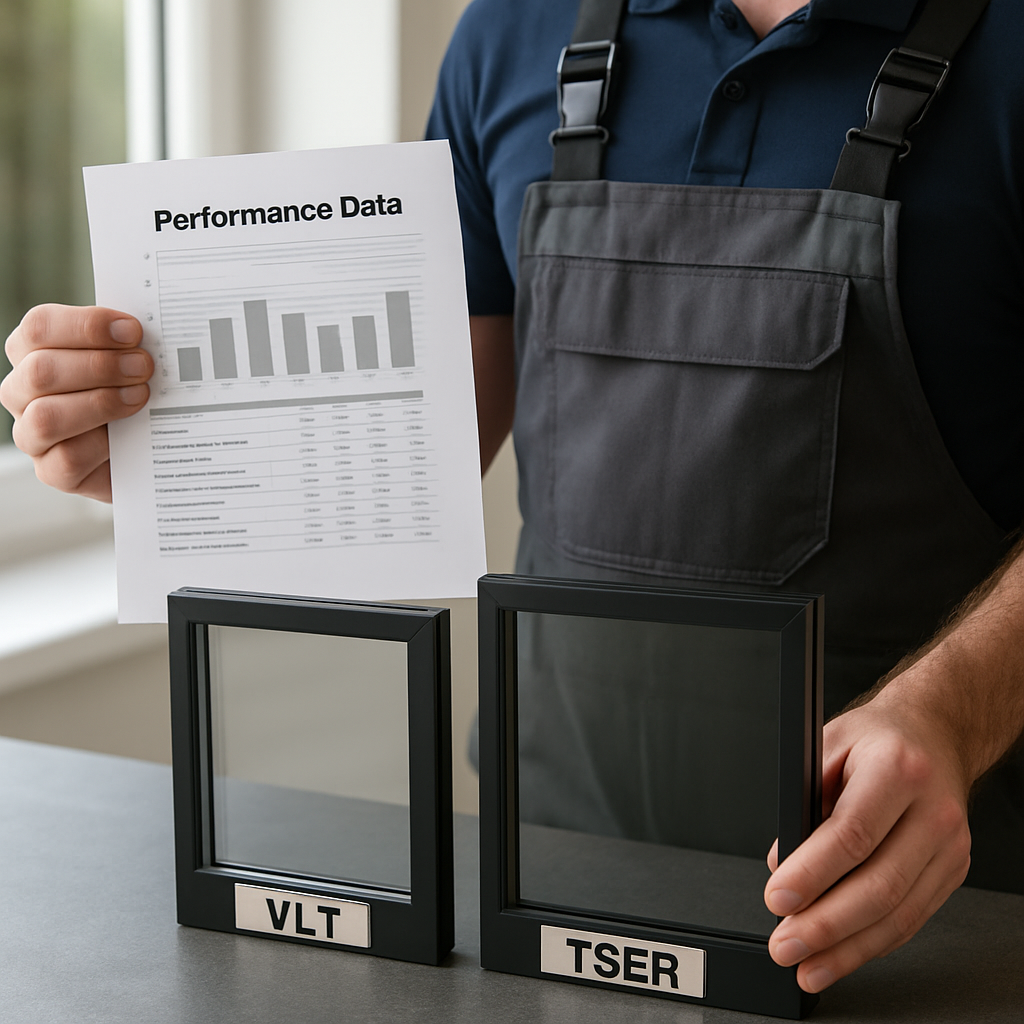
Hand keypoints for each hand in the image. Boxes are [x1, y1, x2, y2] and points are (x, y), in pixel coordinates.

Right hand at [1, 304, 151, 501]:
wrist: (145, 448)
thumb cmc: (132, 390)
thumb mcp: (129, 359)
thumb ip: (128, 342)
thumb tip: (151, 329)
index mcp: (33, 351)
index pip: (40, 326)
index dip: (87, 325)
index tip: (133, 330)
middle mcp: (22, 391)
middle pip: (41, 371)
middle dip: (99, 366)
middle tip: (144, 366)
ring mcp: (32, 433)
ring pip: (46, 417)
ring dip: (99, 403)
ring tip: (140, 395)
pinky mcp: (52, 471)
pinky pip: (67, 457)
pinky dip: (102, 444)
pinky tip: (127, 435)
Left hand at [763, 683, 971, 992]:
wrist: (935, 733)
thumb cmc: (876, 738)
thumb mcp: (826, 745)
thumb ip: (802, 801)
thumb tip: (781, 864)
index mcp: (897, 769)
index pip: (852, 834)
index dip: (812, 874)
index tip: (777, 899)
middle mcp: (932, 811)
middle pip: (879, 885)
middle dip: (826, 925)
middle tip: (785, 944)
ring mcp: (949, 845)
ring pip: (899, 913)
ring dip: (849, 948)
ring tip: (808, 966)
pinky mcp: (953, 870)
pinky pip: (912, 917)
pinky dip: (874, 943)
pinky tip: (843, 955)